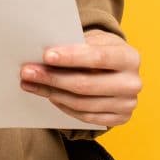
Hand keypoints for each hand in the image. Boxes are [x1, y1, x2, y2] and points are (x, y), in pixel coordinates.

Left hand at [18, 29, 141, 127]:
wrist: (121, 69)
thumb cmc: (103, 50)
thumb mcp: (96, 40)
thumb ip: (77, 45)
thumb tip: (44, 55)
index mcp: (130, 57)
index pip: (98, 57)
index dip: (71, 57)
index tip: (46, 55)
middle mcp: (132, 83)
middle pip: (86, 84)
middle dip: (53, 78)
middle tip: (27, 72)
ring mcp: (127, 104)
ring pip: (81, 103)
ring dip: (52, 94)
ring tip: (31, 84)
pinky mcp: (120, 119)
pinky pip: (85, 116)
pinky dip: (64, 106)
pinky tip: (49, 95)